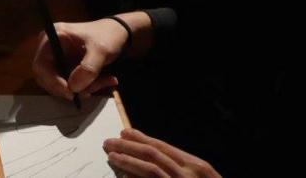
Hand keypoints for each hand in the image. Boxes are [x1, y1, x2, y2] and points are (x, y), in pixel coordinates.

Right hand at [31, 18, 130, 100]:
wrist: (119, 33)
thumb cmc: (106, 35)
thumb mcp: (100, 50)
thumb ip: (88, 68)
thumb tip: (73, 88)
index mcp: (51, 38)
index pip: (41, 65)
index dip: (52, 81)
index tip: (70, 93)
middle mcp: (50, 49)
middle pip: (48, 77)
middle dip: (70, 88)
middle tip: (89, 92)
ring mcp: (58, 59)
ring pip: (62, 83)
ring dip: (83, 88)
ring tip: (104, 82)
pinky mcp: (67, 67)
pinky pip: (72, 83)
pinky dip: (88, 86)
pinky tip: (106, 80)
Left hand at [104, 128, 221, 177]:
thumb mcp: (196, 175)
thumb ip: (177, 166)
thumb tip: (148, 151)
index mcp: (196, 166)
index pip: (163, 147)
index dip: (141, 138)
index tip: (124, 132)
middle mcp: (189, 175)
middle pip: (153, 154)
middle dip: (128, 147)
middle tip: (109, 142)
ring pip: (150, 169)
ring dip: (128, 160)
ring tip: (111, 155)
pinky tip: (123, 176)